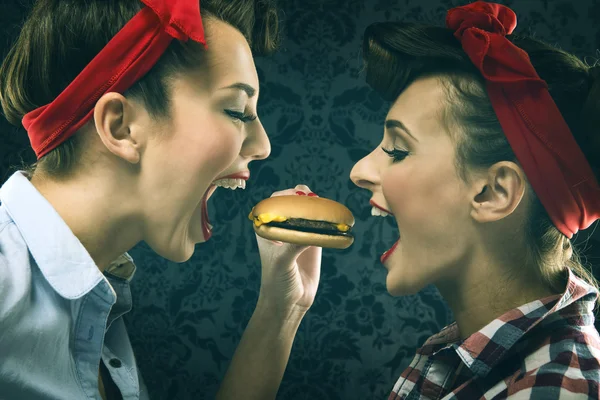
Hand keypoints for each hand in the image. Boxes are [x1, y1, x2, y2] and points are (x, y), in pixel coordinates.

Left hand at [254, 184, 322, 318]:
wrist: (289, 303)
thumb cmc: (277, 282)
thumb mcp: (282, 262)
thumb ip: (294, 245)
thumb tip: (311, 231)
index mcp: (267, 229)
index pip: (274, 203)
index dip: (286, 196)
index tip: (298, 195)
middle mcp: (283, 229)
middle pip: (293, 203)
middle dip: (303, 197)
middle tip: (313, 198)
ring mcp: (299, 235)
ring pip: (308, 213)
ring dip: (317, 207)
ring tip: (325, 207)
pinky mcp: (313, 244)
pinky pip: (321, 227)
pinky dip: (328, 221)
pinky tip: (334, 219)